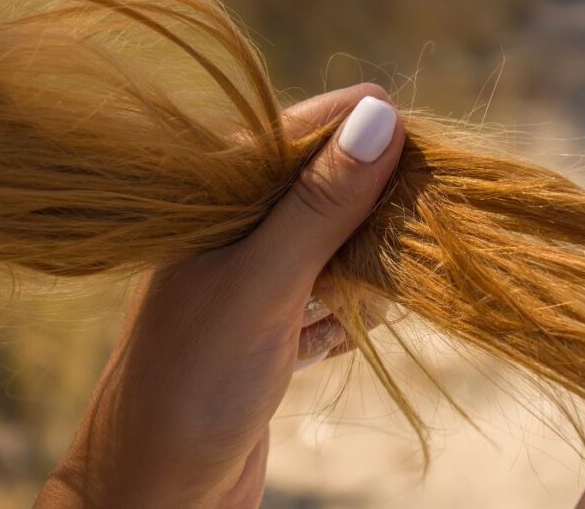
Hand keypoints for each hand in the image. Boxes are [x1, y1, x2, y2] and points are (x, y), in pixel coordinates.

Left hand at [35, 84, 404, 507]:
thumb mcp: (262, 284)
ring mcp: (251, 285)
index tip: (427, 144)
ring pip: (331, 248)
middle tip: (419, 223)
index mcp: (212, 201)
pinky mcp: (269, 332)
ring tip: (390, 284)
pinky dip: (349, 314)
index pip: (298, 134)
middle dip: (374, 205)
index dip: (362, 132)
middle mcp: (231, 234)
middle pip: (324, 190)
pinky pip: (327, 302)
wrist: (157, 495)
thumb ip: (319, 204)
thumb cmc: (193, 383)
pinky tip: (357, 329)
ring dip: (368, 266)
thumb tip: (381, 114)